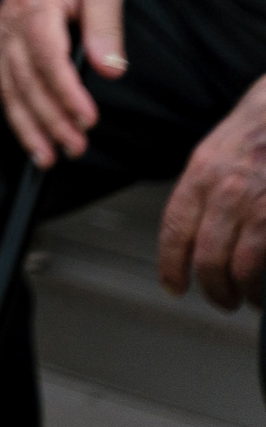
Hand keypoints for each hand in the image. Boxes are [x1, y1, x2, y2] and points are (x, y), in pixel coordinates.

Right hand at [0, 0, 126, 166]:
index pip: (47, 58)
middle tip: (75, 149)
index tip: (88, 120)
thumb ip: (105, 29)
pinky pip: (5, 80)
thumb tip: (110, 71)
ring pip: (8, 85)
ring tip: (47, 157)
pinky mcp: (6, 38)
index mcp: (35, 4)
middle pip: (24, 79)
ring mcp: (3, 30)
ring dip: (27, 124)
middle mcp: (11, 20)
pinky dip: (15, 110)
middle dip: (48, 119)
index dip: (65, 93)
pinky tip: (30, 133)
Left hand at [160, 76, 265, 309]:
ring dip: (242, 293)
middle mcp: (228, 190)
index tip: (173, 285)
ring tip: (247, 299)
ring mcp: (261, 205)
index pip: (175, 229)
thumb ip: (204, 188)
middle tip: (220, 300)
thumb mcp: (219, 150)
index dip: (170, 265)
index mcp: (203, 172)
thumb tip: (194, 229)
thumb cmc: (261, 127)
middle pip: (207, 258)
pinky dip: (265, 285)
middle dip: (212, 289)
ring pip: (241, 269)